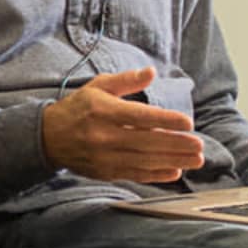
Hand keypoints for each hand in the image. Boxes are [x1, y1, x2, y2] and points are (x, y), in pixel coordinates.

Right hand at [41, 68, 209, 182]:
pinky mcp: (105, 172)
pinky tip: (174, 172)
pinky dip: (156, 175)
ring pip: (143, 161)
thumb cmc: (78, 108)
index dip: (165, 120)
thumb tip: (151, 72)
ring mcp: (104, 157)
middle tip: (200, 146)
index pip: (139, 117)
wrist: (47, 137)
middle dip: (175, 145)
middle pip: (146, 142)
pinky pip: (134, 175)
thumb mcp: (98, 86)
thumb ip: (126, 81)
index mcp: (103, 111)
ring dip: (172, 161)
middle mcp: (104, 136)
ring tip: (196, 160)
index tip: (187, 123)